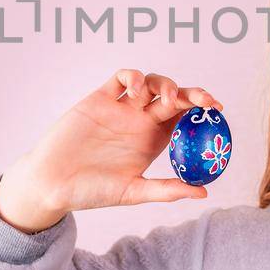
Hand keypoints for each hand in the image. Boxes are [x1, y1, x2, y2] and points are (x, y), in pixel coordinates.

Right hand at [0, 70, 221, 232]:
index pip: (184, 119)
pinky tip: (137, 90)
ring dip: (165, 84)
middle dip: (192, 94)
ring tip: (165, 100)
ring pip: (151, 84)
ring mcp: (121, 108)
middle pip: (174, 98)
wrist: (52, 183)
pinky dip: (134, 76)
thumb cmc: (91, 192)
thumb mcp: (133, 192)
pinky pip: (121, 79)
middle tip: (204, 101)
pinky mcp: (100, 99)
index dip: (202, 111)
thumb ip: (166, 189)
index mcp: (153, 141)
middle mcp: (140, 122)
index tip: (217, 110)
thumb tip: (203, 192)